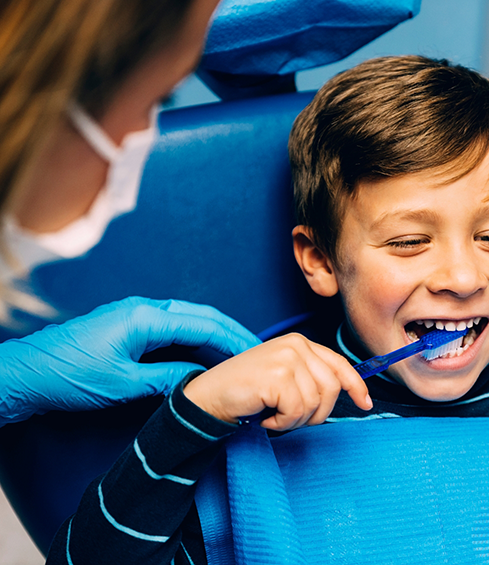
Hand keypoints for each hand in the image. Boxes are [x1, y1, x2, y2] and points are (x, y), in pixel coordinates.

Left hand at [0, 297, 259, 424]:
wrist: (25, 374)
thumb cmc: (67, 376)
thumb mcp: (123, 384)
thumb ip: (168, 379)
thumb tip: (202, 382)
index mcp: (145, 317)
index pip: (203, 325)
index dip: (234, 340)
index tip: (257, 354)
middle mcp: (144, 309)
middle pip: (202, 316)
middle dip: (232, 332)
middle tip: (258, 352)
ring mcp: (136, 315)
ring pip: (189, 319)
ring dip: (215, 335)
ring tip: (239, 354)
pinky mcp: (130, 326)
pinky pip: (173, 327)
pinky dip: (196, 339)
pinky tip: (205, 355)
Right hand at [183, 333, 372, 430]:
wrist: (208, 397)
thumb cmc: (247, 392)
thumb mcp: (285, 377)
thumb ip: (311, 378)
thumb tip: (349, 392)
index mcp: (301, 343)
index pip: (339, 364)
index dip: (356, 385)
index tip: (365, 403)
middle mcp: (296, 345)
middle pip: (332, 389)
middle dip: (315, 413)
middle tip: (289, 417)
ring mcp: (287, 358)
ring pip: (315, 403)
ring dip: (294, 420)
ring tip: (273, 414)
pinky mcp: (277, 376)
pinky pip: (297, 412)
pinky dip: (281, 422)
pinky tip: (265, 416)